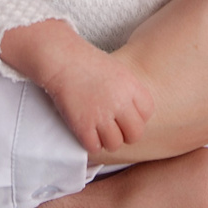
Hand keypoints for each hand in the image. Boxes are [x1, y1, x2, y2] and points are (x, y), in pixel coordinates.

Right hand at [0, 20, 155, 153]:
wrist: (61, 60)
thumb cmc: (86, 62)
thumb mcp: (117, 70)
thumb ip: (128, 91)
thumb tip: (132, 114)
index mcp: (131, 85)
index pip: (147, 112)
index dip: (137, 116)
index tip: (125, 114)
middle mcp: (120, 102)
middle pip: (135, 134)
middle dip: (125, 134)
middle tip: (113, 128)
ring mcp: (102, 115)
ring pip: (115, 144)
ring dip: (106, 141)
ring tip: (98, 130)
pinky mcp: (83, 125)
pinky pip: (95, 147)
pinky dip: (90, 143)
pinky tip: (85, 132)